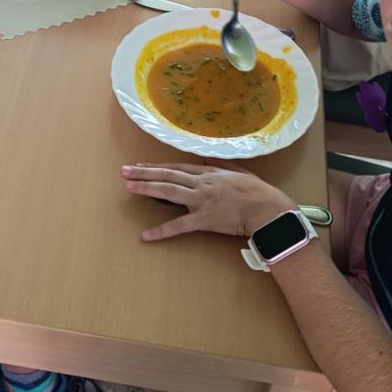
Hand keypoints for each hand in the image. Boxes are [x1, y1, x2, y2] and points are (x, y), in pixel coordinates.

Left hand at [121, 162, 294, 240]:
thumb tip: (207, 156)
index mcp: (208, 173)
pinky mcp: (204, 219)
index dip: (156, 167)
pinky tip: (146, 235)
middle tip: (123, 171)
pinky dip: (162, 231)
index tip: (139, 165)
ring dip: (146, 188)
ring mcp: (201, 200)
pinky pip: (179, 225)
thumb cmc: (257, 192)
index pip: (176, 168)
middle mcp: (201, 183)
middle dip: (143, 173)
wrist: (267, 208)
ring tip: (128, 187)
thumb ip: (222, 164)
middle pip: (167, 176)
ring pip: (168, 192)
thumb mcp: (240, 172)